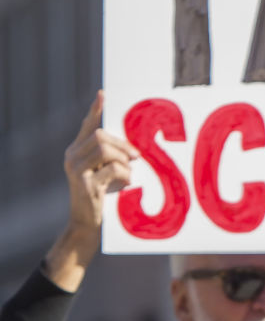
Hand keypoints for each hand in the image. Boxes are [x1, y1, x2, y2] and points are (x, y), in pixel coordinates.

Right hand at [64, 93, 134, 232]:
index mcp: (75, 151)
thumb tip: (132, 147)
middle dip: (121, 144)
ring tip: (130, 172)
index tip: (103, 95)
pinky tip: (127, 184)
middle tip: (136, 156)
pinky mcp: (86, 184)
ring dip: (123, 160)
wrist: (86, 225)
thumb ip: (109, 158)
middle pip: (99, 136)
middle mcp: (71, 157)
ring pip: (104, 150)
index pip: (86, 126)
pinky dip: (124, 175)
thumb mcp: (103, 173)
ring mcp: (76, 170)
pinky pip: (111, 169)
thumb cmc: (100, 197)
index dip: (95, 111)